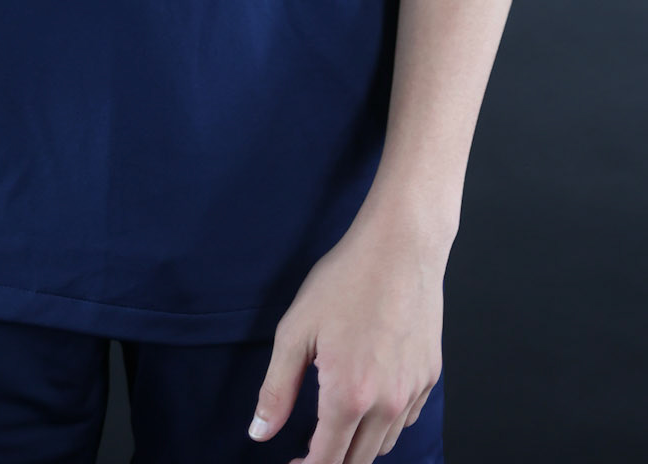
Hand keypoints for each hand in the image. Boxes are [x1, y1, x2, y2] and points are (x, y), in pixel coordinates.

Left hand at [248, 207, 444, 462]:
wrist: (401, 247)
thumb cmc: (345, 280)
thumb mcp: (296, 330)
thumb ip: (276, 389)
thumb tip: (260, 433)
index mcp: (349, 397)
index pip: (327, 462)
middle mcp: (386, 405)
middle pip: (358, 462)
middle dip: (331, 463)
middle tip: (307, 450)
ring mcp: (412, 394)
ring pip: (384, 446)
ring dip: (357, 448)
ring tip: (334, 428)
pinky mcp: (429, 379)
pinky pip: (403, 421)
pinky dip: (383, 426)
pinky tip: (367, 404)